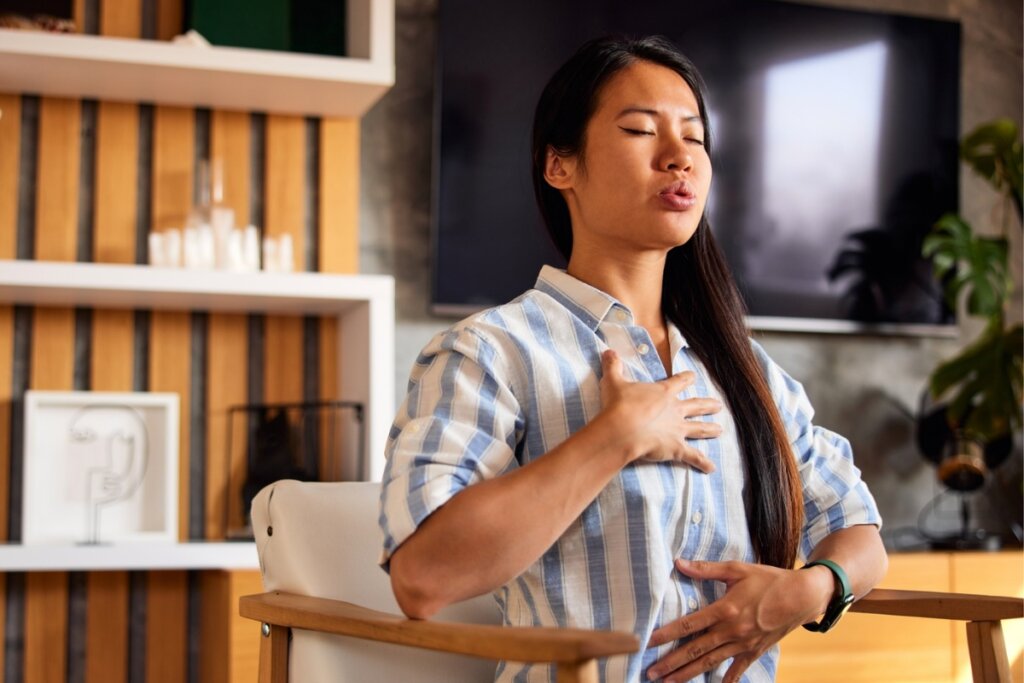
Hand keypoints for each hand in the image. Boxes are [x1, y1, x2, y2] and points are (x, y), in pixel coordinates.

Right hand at [598, 349, 721, 471]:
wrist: (623, 428)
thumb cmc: (619, 404)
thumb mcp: (613, 382)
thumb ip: (613, 367)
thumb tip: (607, 351)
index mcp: (663, 393)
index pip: (679, 382)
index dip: (686, 378)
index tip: (693, 376)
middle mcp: (675, 410)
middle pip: (696, 405)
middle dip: (707, 405)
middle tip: (718, 406)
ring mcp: (678, 430)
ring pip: (699, 429)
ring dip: (710, 429)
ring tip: (720, 430)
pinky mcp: (677, 448)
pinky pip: (693, 457)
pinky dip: (703, 463)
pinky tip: (711, 468)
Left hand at [645, 559, 833, 681]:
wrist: (803, 596)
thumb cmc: (769, 579)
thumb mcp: (737, 569)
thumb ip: (706, 569)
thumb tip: (679, 563)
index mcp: (725, 609)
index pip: (689, 624)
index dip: (667, 634)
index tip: (648, 642)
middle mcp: (732, 630)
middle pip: (695, 650)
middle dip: (671, 663)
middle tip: (650, 672)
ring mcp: (744, 644)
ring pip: (710, 663)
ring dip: (688, 674)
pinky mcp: (755, 651)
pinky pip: (737, 670)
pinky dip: (726, 681)